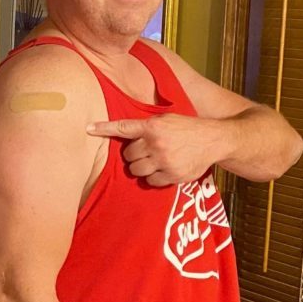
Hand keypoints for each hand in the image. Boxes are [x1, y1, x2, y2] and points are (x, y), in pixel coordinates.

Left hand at [87, 115, 224, 186]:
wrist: (214, 140)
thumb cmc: (187, 128)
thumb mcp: (167, 119)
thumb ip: (146, 126)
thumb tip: (124, 131)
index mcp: (153, 127)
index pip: (123, 128)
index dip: (104, 128)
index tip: (88, 129)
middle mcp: (156, 144)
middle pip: (129, 155)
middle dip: (134, 154)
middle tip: (147, 150)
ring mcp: (164, 161)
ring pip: (137, 170)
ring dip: (141, 167)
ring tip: (155, 160)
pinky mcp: (173, 175)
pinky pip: (151, 181)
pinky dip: (154, 178)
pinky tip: (164, 169)